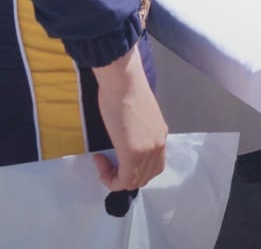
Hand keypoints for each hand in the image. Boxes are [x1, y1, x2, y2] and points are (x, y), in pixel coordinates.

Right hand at [91, 42, 167, 192]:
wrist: (122, 80)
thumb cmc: (124, 90)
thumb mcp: (136, 117)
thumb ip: (136, 134)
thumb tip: (125, 141)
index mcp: (160, 135)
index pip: (153, 167)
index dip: (132, 168)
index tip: (115, 155)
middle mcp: (158, 145)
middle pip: (144, 177)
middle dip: (122, 176)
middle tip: (106, 161)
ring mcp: (148, 150)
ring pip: (134, 181)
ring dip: (115, 178)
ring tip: (102, 161)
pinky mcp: (133, 153)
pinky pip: (124, 180)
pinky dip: (110, 179)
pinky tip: (100, 161)